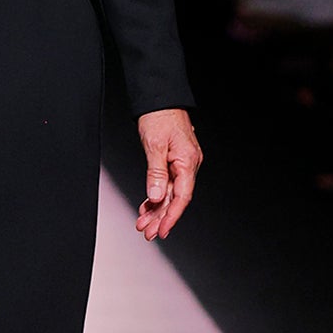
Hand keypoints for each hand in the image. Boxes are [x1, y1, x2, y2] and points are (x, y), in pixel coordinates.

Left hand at [134, 108, 201, 241]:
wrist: (160, 98)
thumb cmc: (160, 116)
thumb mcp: (155, 145)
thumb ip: (156, 173)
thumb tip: (157, 197)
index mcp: (188, 162)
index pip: (182, 197)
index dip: (171, 216)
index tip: (162, 231)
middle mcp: (188, 165)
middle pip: (176, 199)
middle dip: (161, 218)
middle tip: (148, 233)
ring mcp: (181, 163)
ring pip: (170, 193)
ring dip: (157, 210)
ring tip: (144, 224)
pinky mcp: (173, 161)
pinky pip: (166, 184)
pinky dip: (156, 196)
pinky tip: (147, 207)